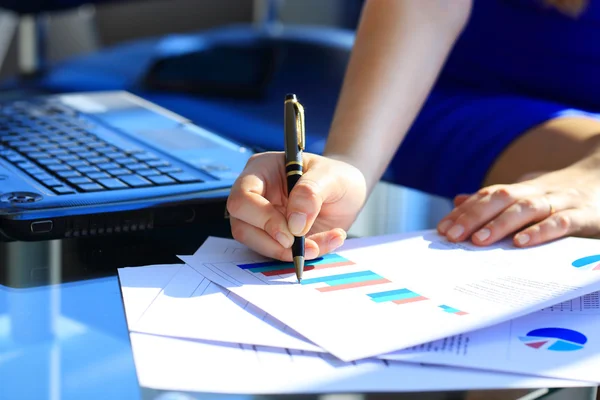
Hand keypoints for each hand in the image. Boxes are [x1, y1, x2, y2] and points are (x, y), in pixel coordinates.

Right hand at [227, 152, 366, 260]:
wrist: (347, 194)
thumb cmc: (336, 177)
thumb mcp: (331, 177)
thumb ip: (311, 194)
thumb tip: (294, 224)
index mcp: (262, 170)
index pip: (243, 197)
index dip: (262, 218)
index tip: (292, 232)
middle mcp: (256, 196)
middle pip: (241, 225)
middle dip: (272, 241)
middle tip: (302, 246)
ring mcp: (261, 219)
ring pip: (256, 244)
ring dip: (287, 253)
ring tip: (320, 245)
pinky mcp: (273, 237)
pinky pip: (277, 253)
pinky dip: (301, 255)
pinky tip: (324, 244)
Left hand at [436, 163, 599, 246]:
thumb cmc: (561, 193)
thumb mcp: (526, 194)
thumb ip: (494, 200)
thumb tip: (458, 201)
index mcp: (523, 189)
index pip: (487, 196)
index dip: (464, 212)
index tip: (442, 229)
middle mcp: (538, 192)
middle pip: (502, 199)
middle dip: (474, 217)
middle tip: (452, 236)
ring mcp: (562, 202)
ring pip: (528, 209)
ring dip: (501, 224)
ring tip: (479, 240)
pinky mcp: (585, 216)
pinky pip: (562, 222)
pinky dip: (541, 232)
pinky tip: (522, 243)